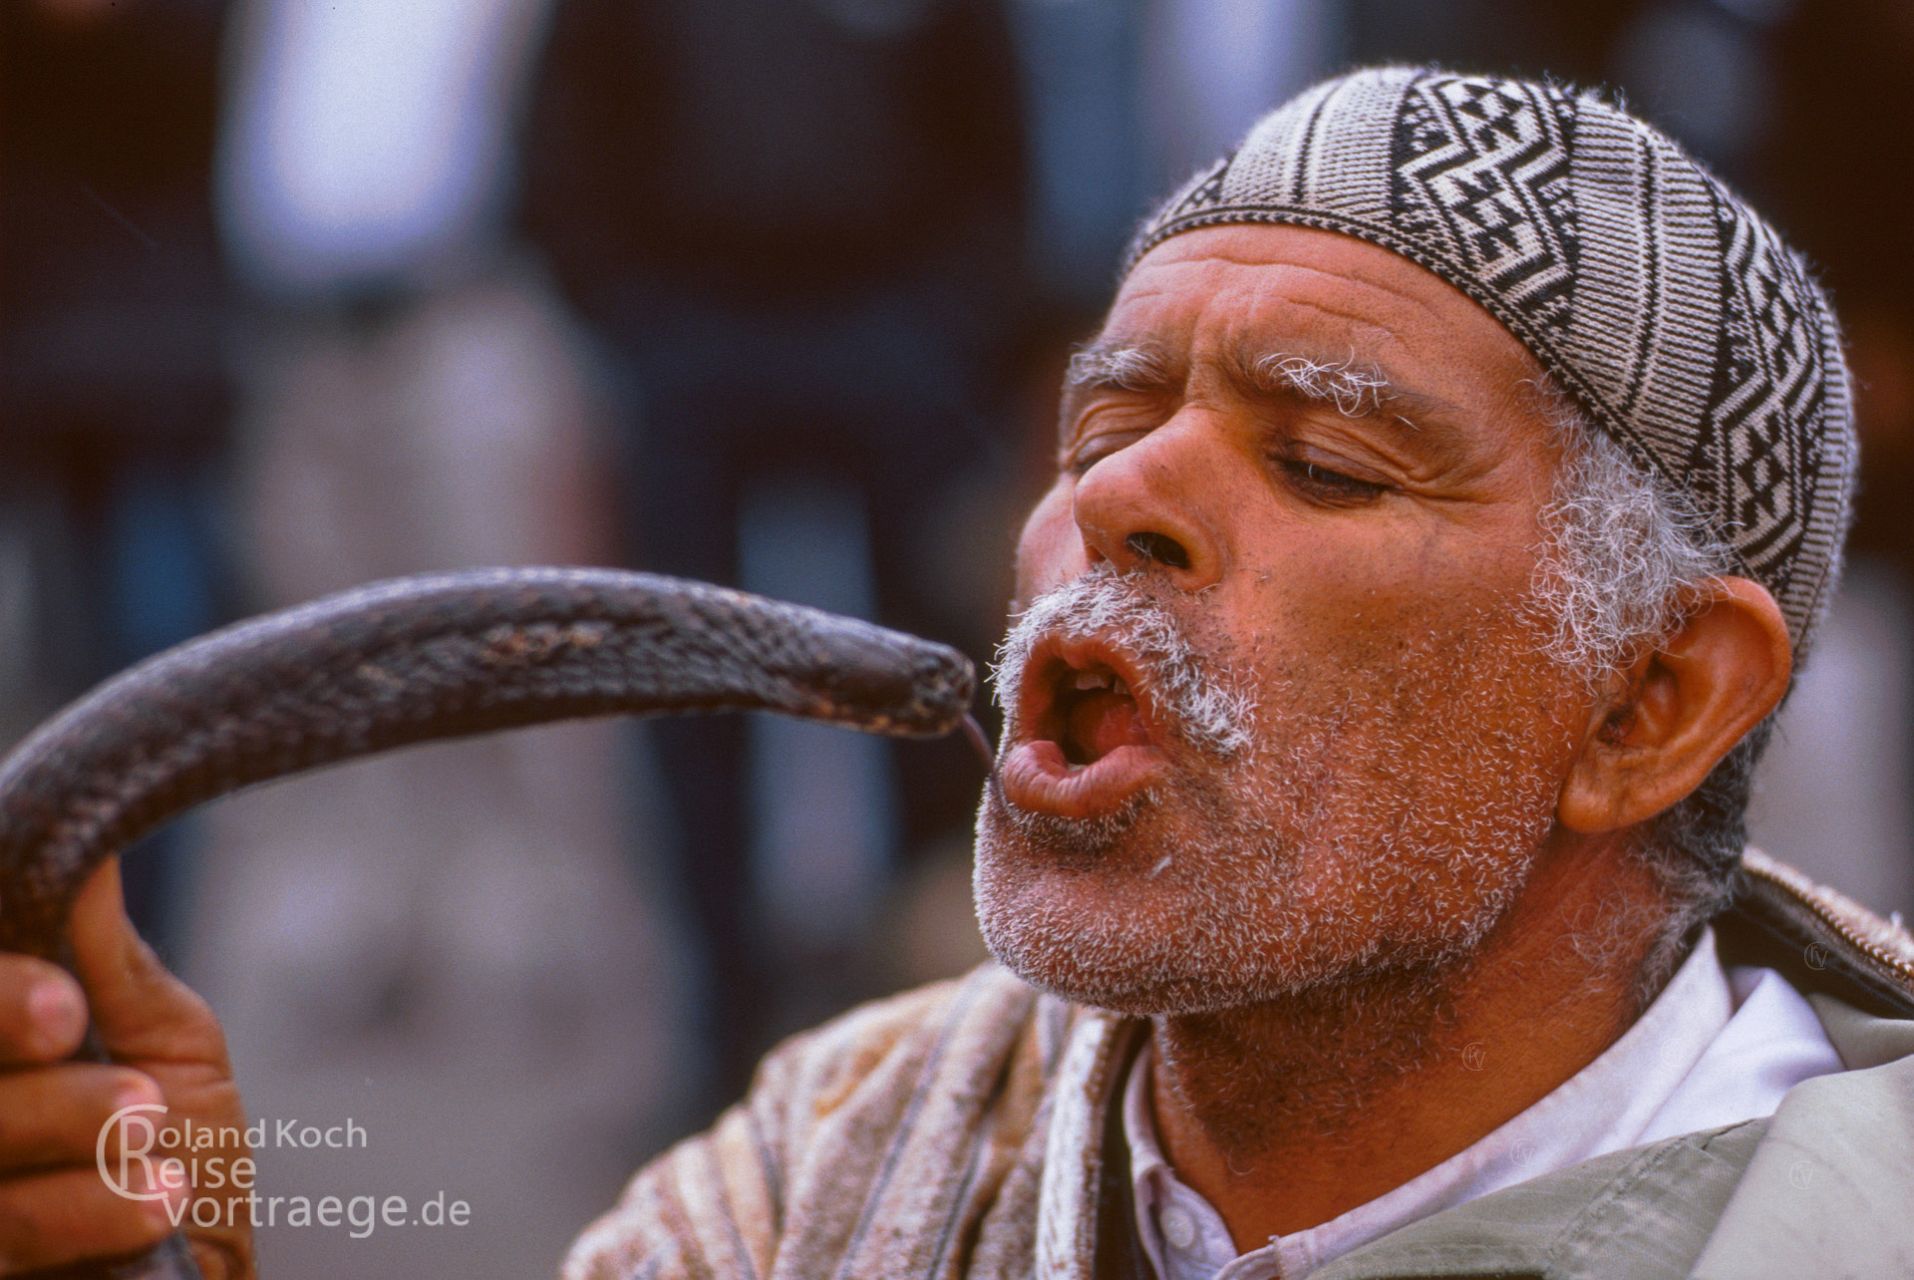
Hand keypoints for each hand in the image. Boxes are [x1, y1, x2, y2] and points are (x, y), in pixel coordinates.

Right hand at [0, 859, 252, 1276]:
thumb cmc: (178, 1156)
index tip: (63, 1008)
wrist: (198, 1277)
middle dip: (21, 1060)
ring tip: (156, 1142)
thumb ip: (106, 959)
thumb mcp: (162, 1045)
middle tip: (129, 1088)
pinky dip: (81, 1213)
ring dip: (69, 1136)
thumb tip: (89, 847)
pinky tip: (155, 1202)